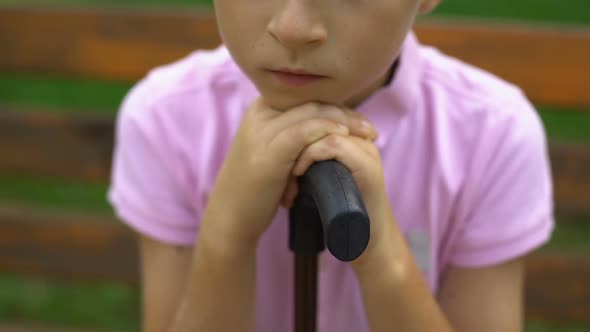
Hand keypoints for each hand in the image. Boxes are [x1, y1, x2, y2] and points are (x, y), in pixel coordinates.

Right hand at [201, 97, 377, 251]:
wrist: (231, 216)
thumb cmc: (257, 187)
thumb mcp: (275, 153)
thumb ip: (296, 136)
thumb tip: (332, 129)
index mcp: (263, 110)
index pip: (308, 99)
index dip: (338, 107)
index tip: (362, 122)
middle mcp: (260, 114)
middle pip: (312, 102)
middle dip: (346, 113)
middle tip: (370, 130)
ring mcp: (261, 132)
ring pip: (311, 112)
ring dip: (344, 122)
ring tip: (366, 135)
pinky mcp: (267, 152)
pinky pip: (303, 132)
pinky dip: (326, 131)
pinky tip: (344, 138)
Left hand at [284, 119, 398, 271]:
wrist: (362, 242)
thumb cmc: (335, 211)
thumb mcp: (316, 176)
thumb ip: (306, 154)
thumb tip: (276, 141)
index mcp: (349, 134)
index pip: (318, 109)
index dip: (294, 123)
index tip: (277, 147)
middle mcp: (360, 136)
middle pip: (321, 112)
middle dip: (295, 134)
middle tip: (277, 156)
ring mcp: (365, 149)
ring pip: (325, 126)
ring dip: (299, 146)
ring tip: (288, 170)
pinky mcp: (367, 166)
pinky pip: (333, 144)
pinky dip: (310, 155)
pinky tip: (297, 172)